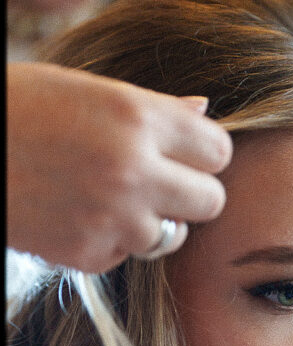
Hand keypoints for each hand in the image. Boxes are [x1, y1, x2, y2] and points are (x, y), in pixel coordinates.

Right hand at [7, 62, 232, 272]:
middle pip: (212, 201)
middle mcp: (133, 168)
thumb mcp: (87, 90)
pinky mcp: (89, 254)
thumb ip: (154, 108)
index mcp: (136, 116)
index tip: (186, 154)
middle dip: (192, 194)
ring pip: (174, 236)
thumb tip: (205, 110)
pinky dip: (112, 241)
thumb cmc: (20, 108)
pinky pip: (128, 255)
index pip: (219, 151)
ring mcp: (112, 217)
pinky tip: (80, 214)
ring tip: (114, 198)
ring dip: (154, 222)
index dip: (204, 154)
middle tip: (163, 184)